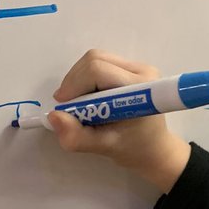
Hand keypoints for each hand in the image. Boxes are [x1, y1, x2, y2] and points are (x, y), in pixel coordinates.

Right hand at [49, 51, 191, 191]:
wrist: (154, 148)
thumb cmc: (134, 149)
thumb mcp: (105, 148)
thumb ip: (78, 137)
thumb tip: (54, 116)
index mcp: (141, 89)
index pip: (98, 71)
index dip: (75, 85)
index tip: (64, 107)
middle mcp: (142, 71)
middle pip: (94, 60)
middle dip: (74, 82)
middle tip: (69, 108)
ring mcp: (137, 67)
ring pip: (94, 59)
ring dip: (78, 80)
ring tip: (81, 105)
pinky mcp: (130, 68)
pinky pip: (99, 64)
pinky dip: (86, 80)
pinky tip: (90, 99)